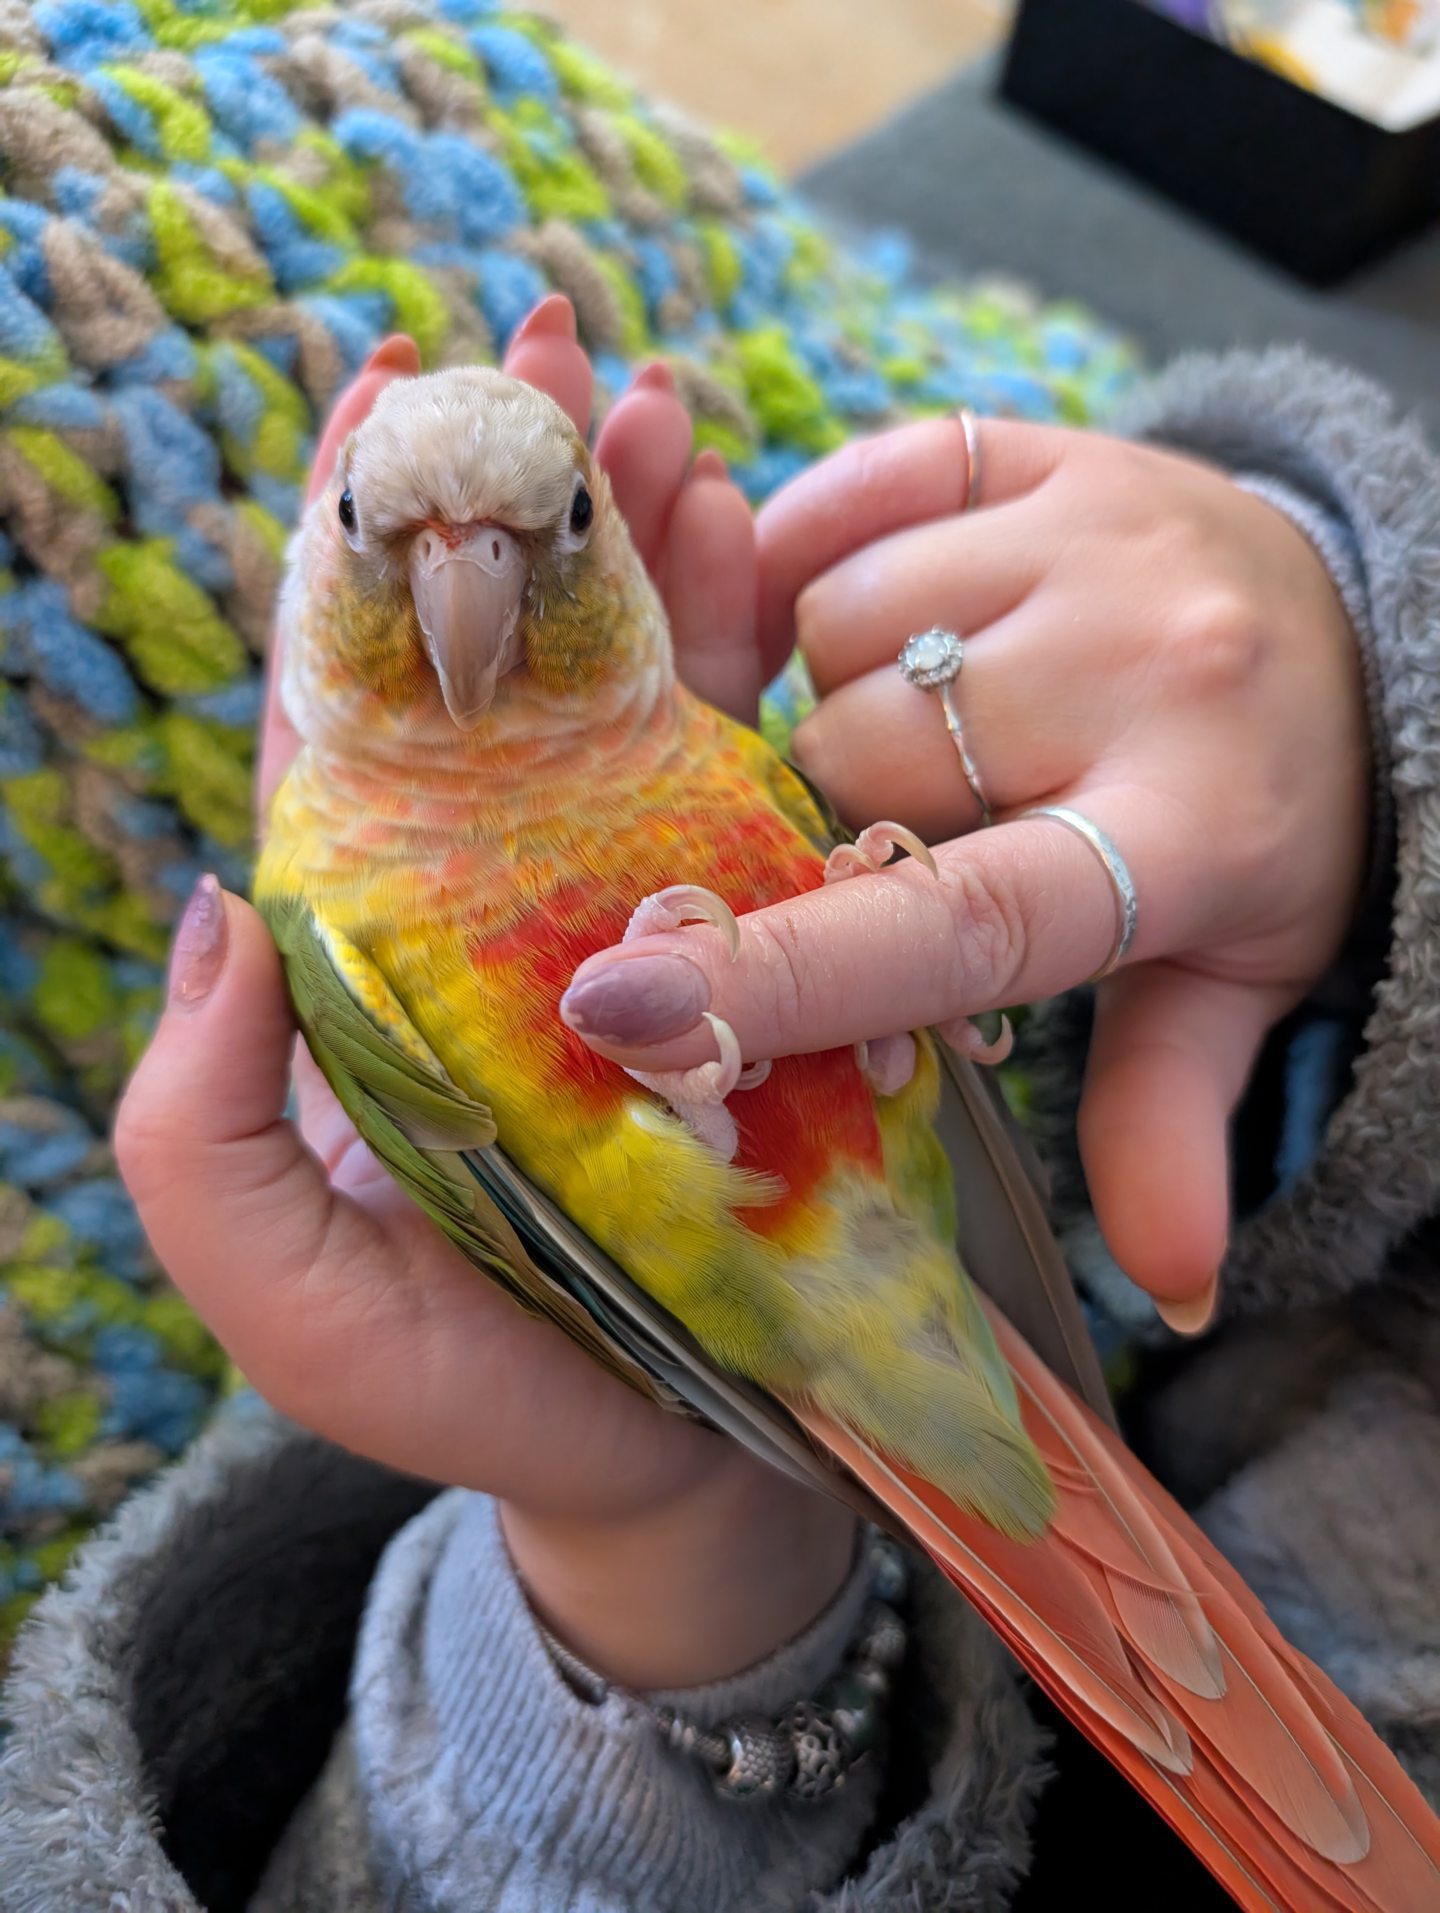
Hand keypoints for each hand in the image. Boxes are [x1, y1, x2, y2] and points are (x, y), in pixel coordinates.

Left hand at [117, 301, 854, 1691]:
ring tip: (654, 397)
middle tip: (535, 335)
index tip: (376, 409)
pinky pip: (746, 762)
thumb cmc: (468, 1383)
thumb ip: (204, 1128)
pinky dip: (746, 639)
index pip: (346, 726)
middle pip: (491, 667)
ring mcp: (632, 900)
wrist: (676, 1454)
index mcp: (377, 950)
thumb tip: (228, 901)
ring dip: (634, 531)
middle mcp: (501, 899)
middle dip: (504, 498)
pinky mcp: (750, 928)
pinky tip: (753, 524)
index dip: (353, 569)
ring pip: (624, 684)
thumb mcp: (284, 1289)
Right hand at [565, 416, 1371, 1327]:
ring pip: (832, 627)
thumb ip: (1169, 1113)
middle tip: (901, 824)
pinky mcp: (1050, 446)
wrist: (1353, 624)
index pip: (959, 920)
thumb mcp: (1236, 977)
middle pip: (852, 763)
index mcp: (1186, 836)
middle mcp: (1143, 667)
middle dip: (830, 812)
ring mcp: (1095, 532)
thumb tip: (1176, 1296)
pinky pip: (849, 496)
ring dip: (829, 690)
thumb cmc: (1262, 826)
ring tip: (914, 725)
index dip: (789, 971)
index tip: (621, 1008)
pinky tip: (857, 612)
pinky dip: (815, 556)